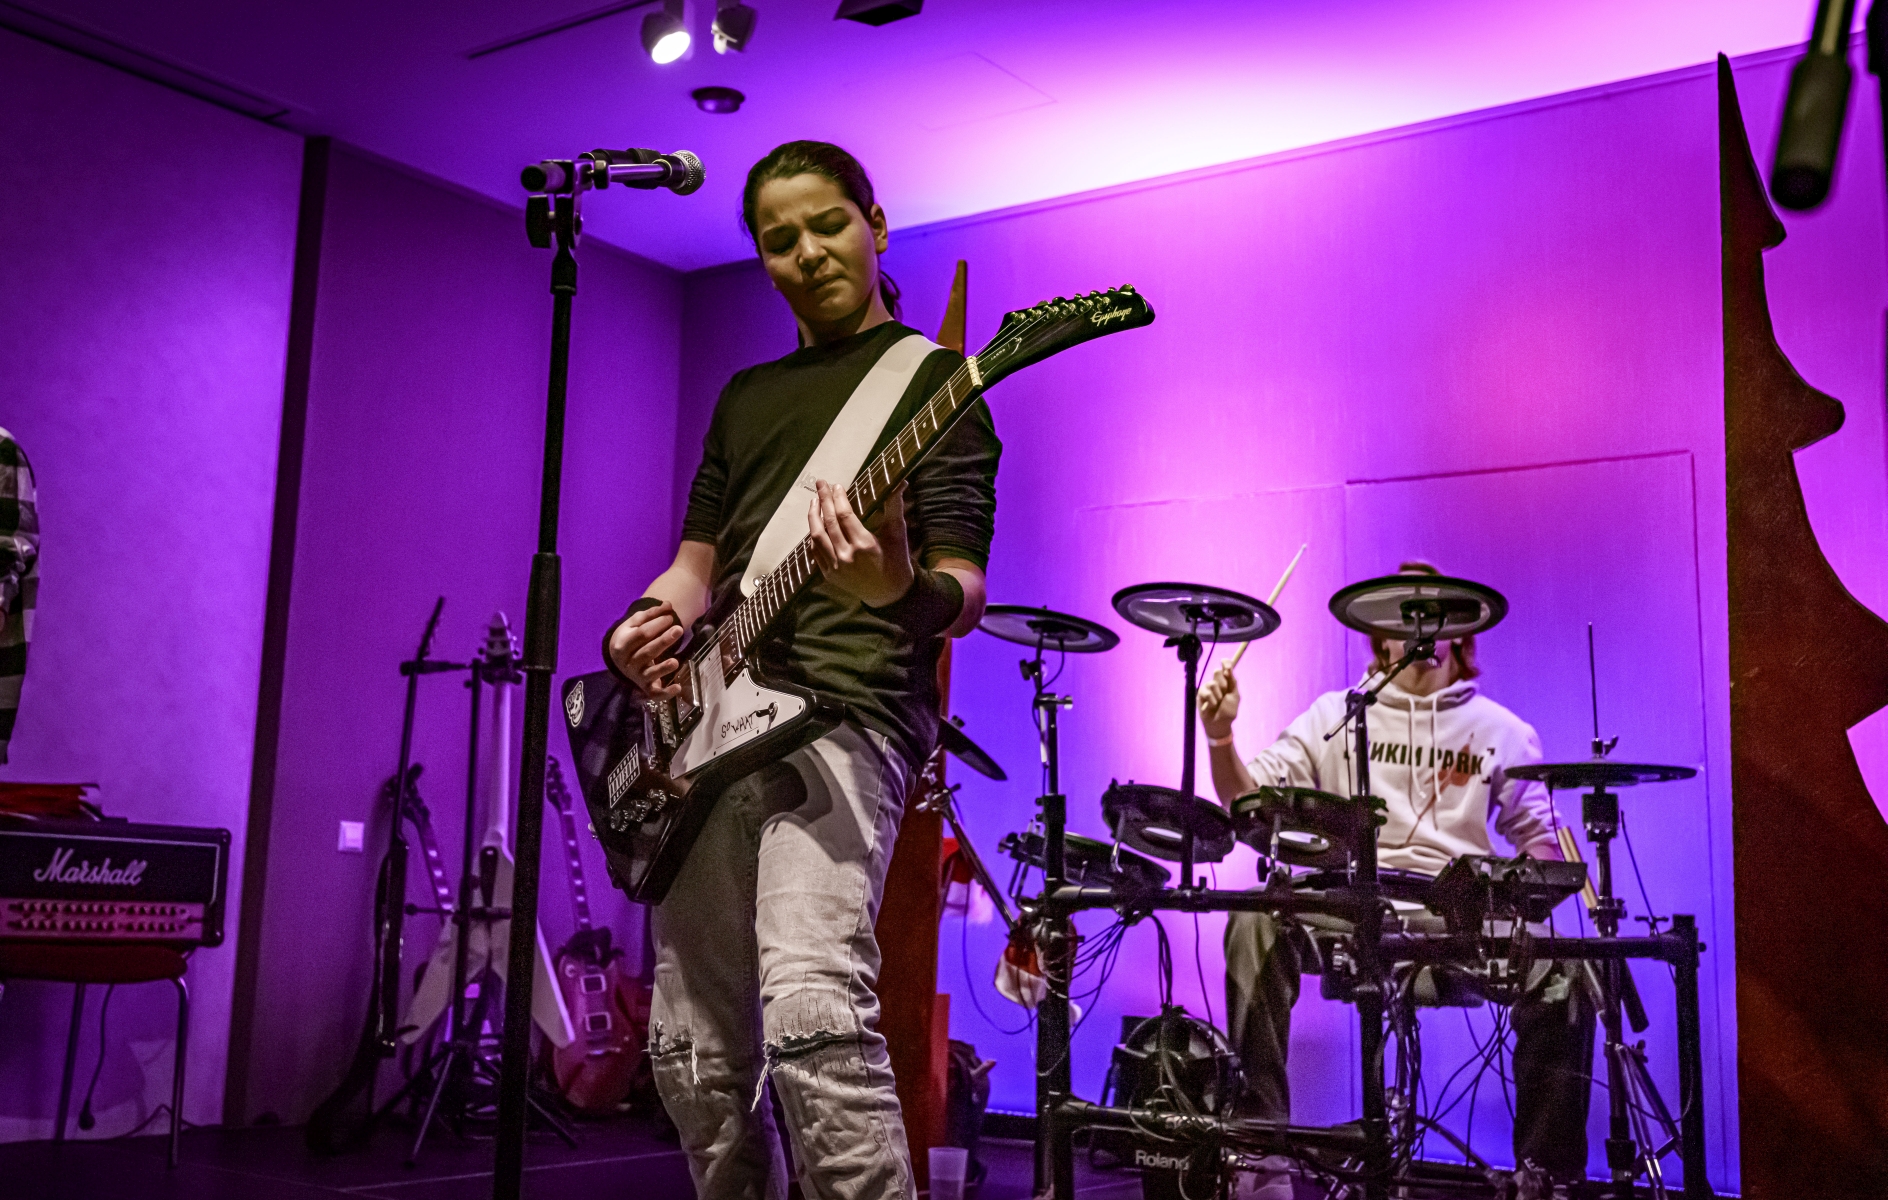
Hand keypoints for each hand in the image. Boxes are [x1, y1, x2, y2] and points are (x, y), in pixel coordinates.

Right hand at [606, 601, 686, 698]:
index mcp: (622, 644)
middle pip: (647, 652)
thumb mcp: (635, 623)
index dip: (657, 625)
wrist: (618, 659)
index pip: (641, 635)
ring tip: (675, 661)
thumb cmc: (630, 637)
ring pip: (650, 673)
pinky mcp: (645, 687)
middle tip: (678, 629)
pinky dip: (666, 693)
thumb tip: (668, 605)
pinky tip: (678, 687)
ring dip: (662, 668)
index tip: (670, 617)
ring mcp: (636, 676)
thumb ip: (652, 614)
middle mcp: (627, 662)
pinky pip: (655, 693)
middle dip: (663, 641)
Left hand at [807, 479, 913, 607]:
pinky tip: (815, 524)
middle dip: (823, 499)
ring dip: (813, 516)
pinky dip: (813, 536)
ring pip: (817, 536)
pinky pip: (815, 551)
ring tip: (814, 501)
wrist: (890, 595)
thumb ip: (894, 507)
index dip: (838, 498)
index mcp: (864, 544)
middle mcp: (847, 556)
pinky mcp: (829, 575)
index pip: (844, 514)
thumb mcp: (897, 534)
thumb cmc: (897, 562)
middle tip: (820, 483)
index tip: (836, 485)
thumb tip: (900, 483)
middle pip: (828, 522)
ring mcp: (836, 567)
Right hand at [1198, 662, 1240, 738]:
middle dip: (1222, 684)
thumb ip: (1232, 682)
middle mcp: (1217, 682)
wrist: (1219, 724)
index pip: (1226, 666)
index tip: (1225, 664)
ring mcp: (1208, 687)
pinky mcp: (1201, 694)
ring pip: (1212, 683)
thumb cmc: (1229, 711)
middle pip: (1217, 672)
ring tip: (1218, 704)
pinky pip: (1206, 692)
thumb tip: (1228, 668)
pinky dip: (1211, 700)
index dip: (1225, 663)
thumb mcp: (1235, 696)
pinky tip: (1212, 706)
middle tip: (1225, 694)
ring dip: (1218, 696)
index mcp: (1228, 681)